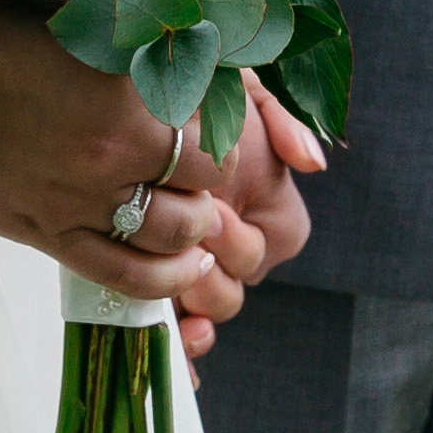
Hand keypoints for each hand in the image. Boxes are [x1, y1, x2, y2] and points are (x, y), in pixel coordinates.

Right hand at [0, 0, 229, 305]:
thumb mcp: (73, 22)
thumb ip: (135, 47)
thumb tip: (187, 56)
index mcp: (124, 83)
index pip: (217, 113)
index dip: (231, 116)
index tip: (224, 114)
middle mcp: (112, 147)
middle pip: (207, 179)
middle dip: (218, 175)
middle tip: (214, 167)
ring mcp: (78, 199)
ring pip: (175, 234)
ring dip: (199, 229)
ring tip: (202, 218)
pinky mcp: (44, 235)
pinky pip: (124, 274)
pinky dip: (163, 278)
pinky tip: (181, 267)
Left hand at [177, 75, 326, 359]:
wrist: (119, 91)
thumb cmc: (185, 93)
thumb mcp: (238, 89)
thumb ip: (282, 122)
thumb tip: (313, 163)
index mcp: (262, 208)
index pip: (270, 248)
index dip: (241, 240)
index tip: (213, 212)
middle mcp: (231, 245)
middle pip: (235, 288)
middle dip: (213, 272)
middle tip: (186, 239)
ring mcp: (196, 267)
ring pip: (208, 312)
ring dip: (194, 303)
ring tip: (169, 277)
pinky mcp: (158, 282)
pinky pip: (177, 328)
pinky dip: (179, 343)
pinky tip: (169, 339)